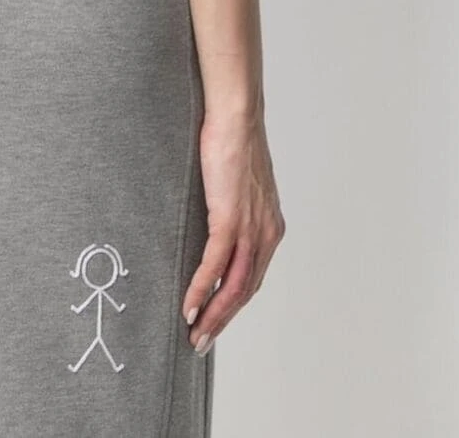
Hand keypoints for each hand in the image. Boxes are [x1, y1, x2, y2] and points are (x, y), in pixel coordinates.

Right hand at [182, 111, 285, 353]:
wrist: (237, 116)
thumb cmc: (233, 141)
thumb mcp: (237, 184)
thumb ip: (231, 208)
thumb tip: (214, 219)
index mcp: (270, 228)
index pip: (253, 278)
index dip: (233, 304)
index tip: (214, 321)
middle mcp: (266, 234)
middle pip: (245, 291)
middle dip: (222, 320)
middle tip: (201, 343)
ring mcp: (250, 228)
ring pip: (233, 286)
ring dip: (213, 315)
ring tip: (194, 335)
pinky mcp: (231, 218)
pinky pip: (216, 264)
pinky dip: (201, 289)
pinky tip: (188, 306)